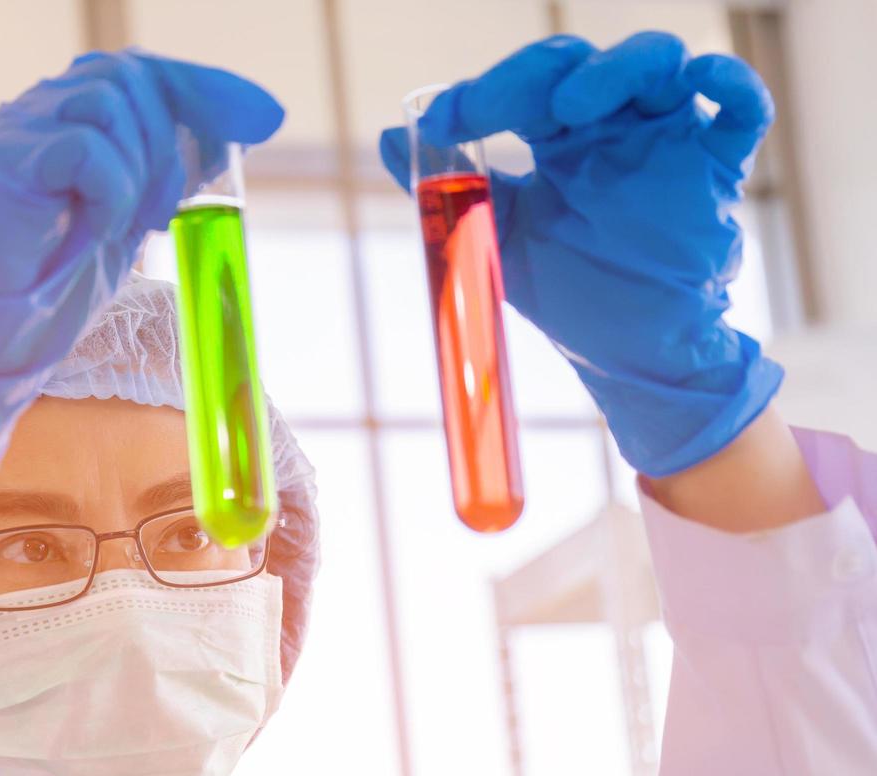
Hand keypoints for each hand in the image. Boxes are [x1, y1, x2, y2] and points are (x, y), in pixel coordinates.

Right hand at [0, 51, 282, 481]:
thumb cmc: (39, 292)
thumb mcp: (115, 224)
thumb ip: (153, 179)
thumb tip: (221, 147)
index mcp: (60, 122)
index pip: (141, 73)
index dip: (206, 89)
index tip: (265, 118)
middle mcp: (33, 114)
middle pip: (127, 75)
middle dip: (172, 136)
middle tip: (168, 209)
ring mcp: (13, 132)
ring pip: (106, 99)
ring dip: (140, 164)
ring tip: (130, 224)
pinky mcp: (1, 164)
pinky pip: (84, 146)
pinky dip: (112, 188)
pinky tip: (102, 229)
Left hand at [380, 33, 783, 476]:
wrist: (629, 355)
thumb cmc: (573, 293)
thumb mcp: (499, 237)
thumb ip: (450, 189)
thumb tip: (392, 139)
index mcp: (561, 137)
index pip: (524, 88)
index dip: (483, 93)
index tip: (443, 122)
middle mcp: (614, 126)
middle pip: (580, 65)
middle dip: (532, 75)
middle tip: (492, 106)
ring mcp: (668, 140)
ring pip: (657, 64)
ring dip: (616, 68)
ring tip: (568, 104)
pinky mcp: (716, 166)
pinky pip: (739, 109)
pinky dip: (727, 84)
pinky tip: (700, 79)